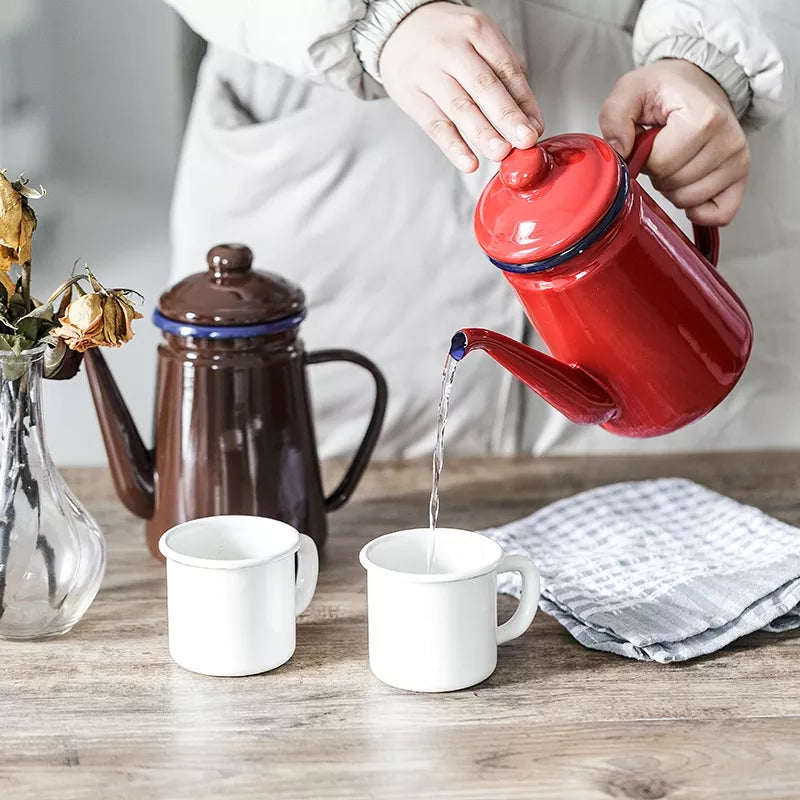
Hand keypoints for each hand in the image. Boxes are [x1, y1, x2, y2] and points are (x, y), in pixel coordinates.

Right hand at [380, 2, 543, 172]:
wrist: (397, 29)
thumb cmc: (446, 39)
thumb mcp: (478, 40)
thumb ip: (504, 75)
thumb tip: (529, 119)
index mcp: (477, 31)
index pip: (506, 70)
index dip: (524, 102)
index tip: (535, 128)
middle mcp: (452, 49)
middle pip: (484, 87)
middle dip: (507, 117)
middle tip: (524, 140)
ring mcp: (429, 73)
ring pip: (460, 107)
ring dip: (483, 133)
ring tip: (500, 153)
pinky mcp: (412, 96)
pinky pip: (436, 125)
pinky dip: (453, 146)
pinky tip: (468, 162)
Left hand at [599, 59, 749, 225]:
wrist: (698, 82)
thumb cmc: (667, 89)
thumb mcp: (631, 91)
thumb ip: (615, 117)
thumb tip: (618, 151)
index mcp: (703, 119)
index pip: (661, 164)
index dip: (644, 159)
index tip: (648, 142)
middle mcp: (727, 141)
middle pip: (674, 185)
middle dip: (658, 174)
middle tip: (663, 151)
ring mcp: (737, 161)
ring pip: (689, 201)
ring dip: (673, 189)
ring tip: (676, 161)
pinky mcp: (740, 176)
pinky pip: (720, 214)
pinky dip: (699, 210)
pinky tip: (688, 189)